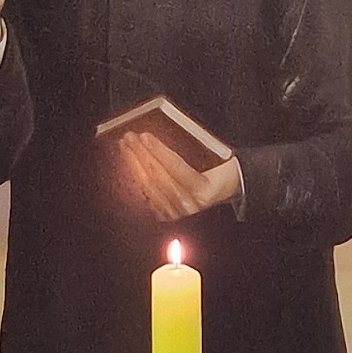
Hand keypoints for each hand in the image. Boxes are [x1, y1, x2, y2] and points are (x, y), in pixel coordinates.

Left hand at [120, 132, 242, 221]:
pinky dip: (136, 178)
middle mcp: (189, 203)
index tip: (145, 137)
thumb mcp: (215, 156)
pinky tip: (130, 164)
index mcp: (203, 189)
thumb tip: (161, 139)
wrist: (225, 189)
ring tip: (126, 147)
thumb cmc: (219, 169)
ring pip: (148, 186)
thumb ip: (194, 149)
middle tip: (130, 138)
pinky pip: (145, 195)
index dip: (159, 151)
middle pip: (158, 177)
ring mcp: (176, 212)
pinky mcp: (165, 215)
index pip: (176, 167)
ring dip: (134, 164)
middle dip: (141, 155)